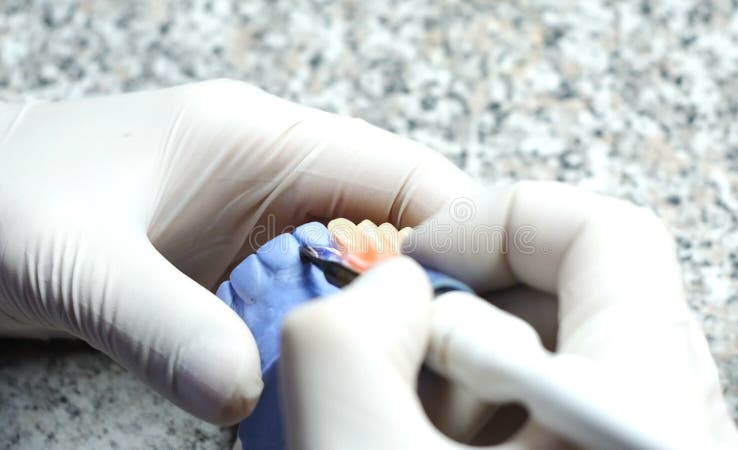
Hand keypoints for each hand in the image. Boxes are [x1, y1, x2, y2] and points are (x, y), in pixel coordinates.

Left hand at [0, 79, 477, 423]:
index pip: (398, 171)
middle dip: (423, 286)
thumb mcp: (79, 259)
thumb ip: (163, 324)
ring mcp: (256, 220)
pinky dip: (328, 335)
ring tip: (396, 372)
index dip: (456, 232)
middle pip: (393, 224)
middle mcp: (273, 174)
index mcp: (260, 138)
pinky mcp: (235, 263)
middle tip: (443, 356)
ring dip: (375, 317)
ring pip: (354, 267)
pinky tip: (328, 375)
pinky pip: (308, 298)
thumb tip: (245, 392)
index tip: (480, 306)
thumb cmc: (0, 199)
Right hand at [279, 182, 737, 449]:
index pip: (605, 233)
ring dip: (464, 367)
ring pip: (557, 348)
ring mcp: (633, 439)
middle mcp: (660, 421)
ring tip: (412, 423)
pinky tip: (432, 442)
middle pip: (574, 289)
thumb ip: (345, 337)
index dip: (497, 219)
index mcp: (631, 408)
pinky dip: (482, 407)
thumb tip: (394, 287)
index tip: (419, 260)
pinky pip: (553, 396)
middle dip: (464, 306)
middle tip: (399, 354)